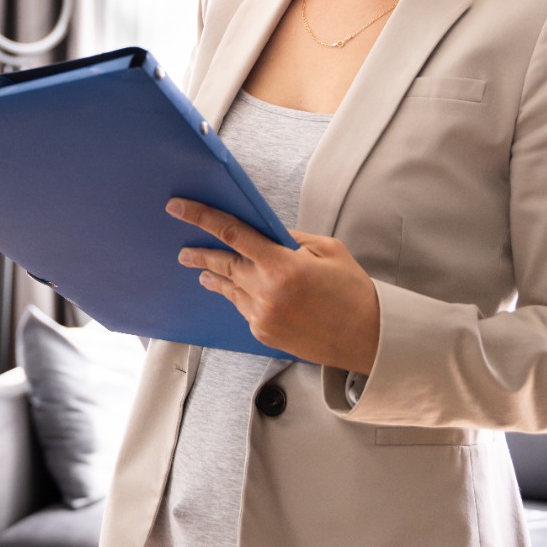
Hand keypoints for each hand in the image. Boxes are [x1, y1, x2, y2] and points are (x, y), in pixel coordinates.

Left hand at [167, 197, 380, 372]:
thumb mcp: (329, 250)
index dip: (202, 217)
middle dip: (199, 254)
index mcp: (282, 265)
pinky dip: (238, 296)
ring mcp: (262, 316)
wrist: (368, 338)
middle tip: (184, 249)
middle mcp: (266, 292)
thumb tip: (267, 234)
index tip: (179, 207)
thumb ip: (292, 239)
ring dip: (214, 276)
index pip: (232, 234)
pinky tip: (234, 290)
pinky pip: (243, 309)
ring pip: (229, 289)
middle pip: (222, 264)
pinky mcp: (264, 334)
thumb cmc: (353, 291)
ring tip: (201, 269)